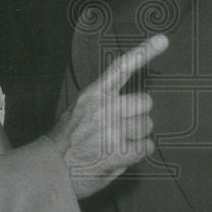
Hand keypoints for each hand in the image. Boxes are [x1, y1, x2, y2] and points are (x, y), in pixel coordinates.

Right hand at [48, 34, 167, 197]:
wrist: (48, 171)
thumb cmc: (64, 142)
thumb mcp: (77, 111)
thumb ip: (102, 103)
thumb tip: (128, 104)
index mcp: (93, 95)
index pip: (121, 67)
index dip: (144, 52)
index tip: (163, 40)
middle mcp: (104, 108)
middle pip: (145, 102)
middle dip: (139, 115)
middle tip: (122, 127)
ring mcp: (112, 130)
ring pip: (146, 126)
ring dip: (137, 135)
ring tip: (116, 143)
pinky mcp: (118, 152)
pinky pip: (146, 147)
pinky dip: (139, 152)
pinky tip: (123, 155)